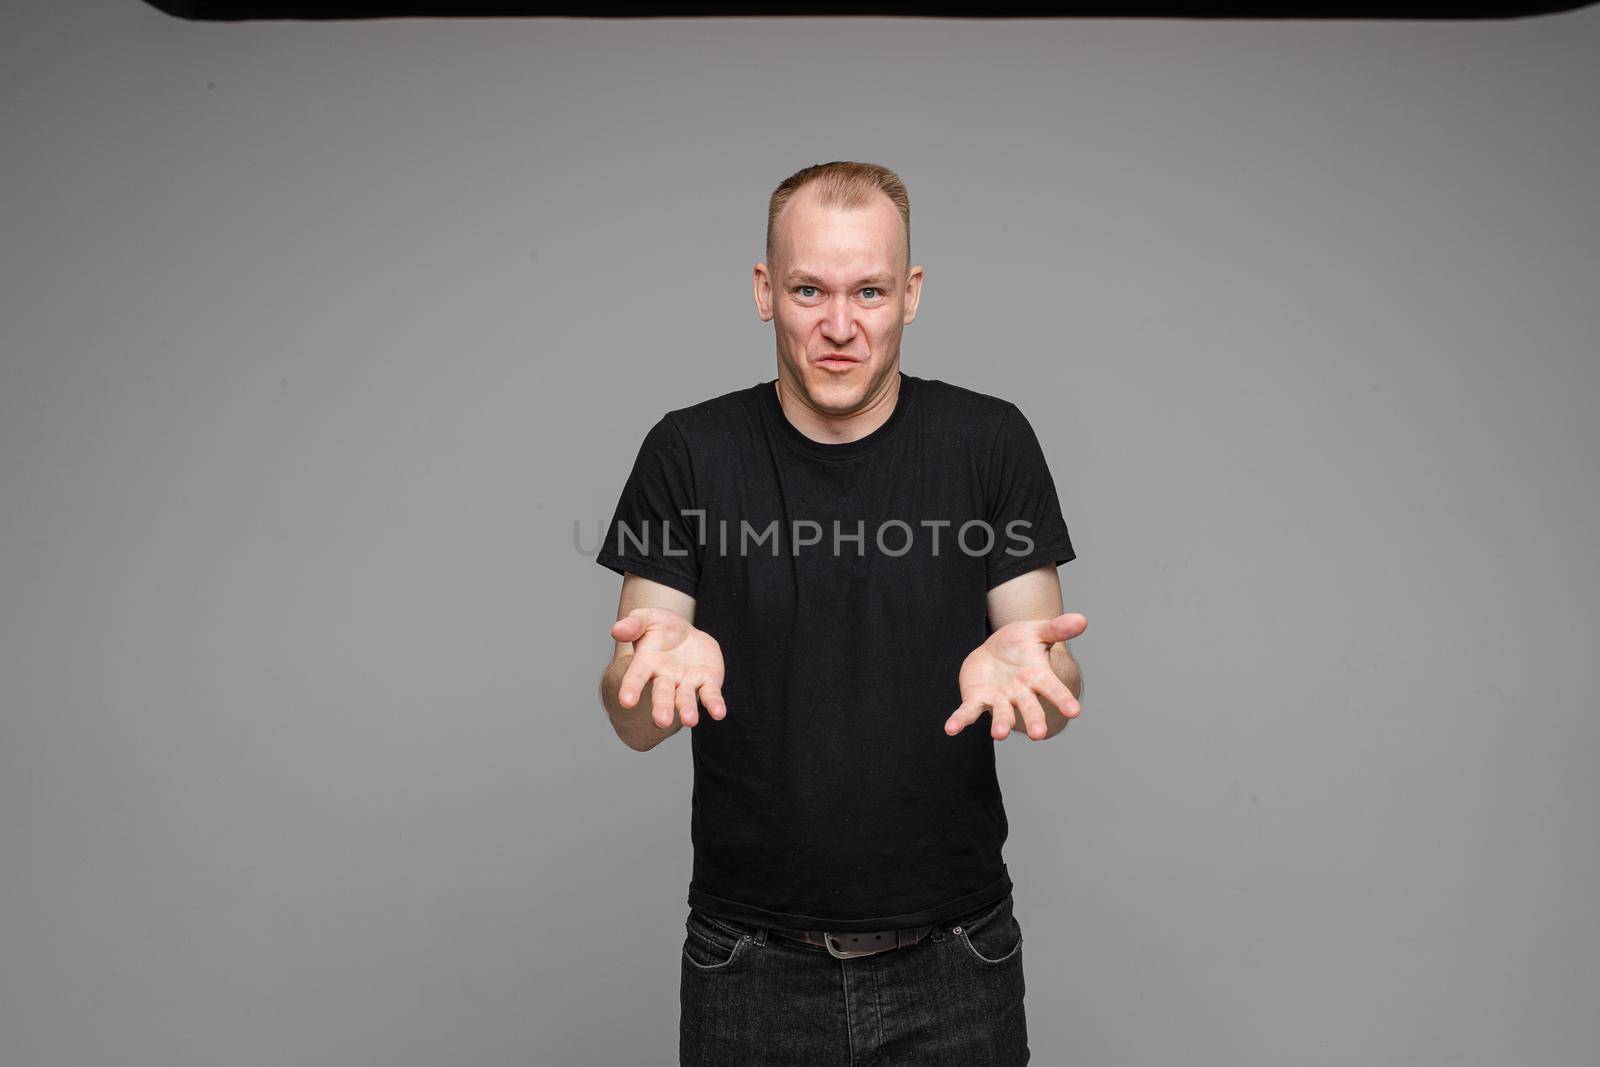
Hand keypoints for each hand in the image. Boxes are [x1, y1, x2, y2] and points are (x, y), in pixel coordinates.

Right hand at [610, 607, 726, 728]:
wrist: (686, 635)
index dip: (631, 688)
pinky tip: (718, 713)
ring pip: (685, 699)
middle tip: (662, 721)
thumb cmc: (660, 628)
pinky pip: (710, 694)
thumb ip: (633, 624)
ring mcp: (686, 683)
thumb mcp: (647, 618)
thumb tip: (616, 630)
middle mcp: (665, 678)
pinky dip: (714, 704)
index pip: (636, 677)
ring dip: (687, 710)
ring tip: (690, 720)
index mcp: (646, 663)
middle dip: (662, 707)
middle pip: (662, 694)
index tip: (626, 702)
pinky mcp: (707, 682)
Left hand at [944, 613, 1086, 740]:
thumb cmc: (1021, 643)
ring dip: (1001, 724)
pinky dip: (960, 720)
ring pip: (1002, 714)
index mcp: (1038, 677)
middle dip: (1034, 719)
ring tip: (999, 734)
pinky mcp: (977, 700)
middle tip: (1037, 734)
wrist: (995, 650)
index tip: (1074, 711)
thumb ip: (1057, 628)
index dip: (1063, 699)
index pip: (1053, 689)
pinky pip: (968, 712)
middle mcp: (1021, 693)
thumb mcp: (1037, 631)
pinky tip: (951, 728)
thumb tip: (1082, 619)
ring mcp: (999, 699)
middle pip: (1029, 708)